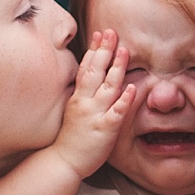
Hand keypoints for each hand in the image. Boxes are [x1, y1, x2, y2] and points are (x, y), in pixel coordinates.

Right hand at [49, 29, 143, 178]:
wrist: (63, 162)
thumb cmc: (70, 138)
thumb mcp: (73, 109)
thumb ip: (83, 94)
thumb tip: (91, 79)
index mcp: (78, 96)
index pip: (85, 67)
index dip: (94, 49)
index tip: (100, 34)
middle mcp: (85, 102)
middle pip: (95, 71)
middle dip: (104, 50)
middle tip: (112, 32)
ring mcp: (95, 114)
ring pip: (107, 87)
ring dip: (116, 68)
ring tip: (125, 51)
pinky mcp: (105, 129)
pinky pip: (116, 112)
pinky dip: (124, 99)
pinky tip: (131, 88)